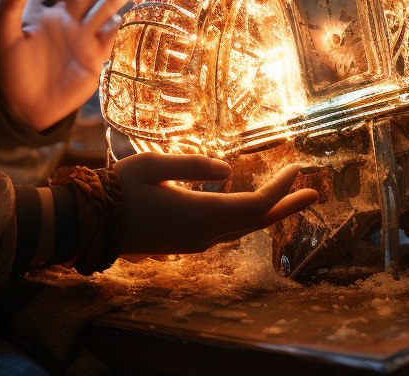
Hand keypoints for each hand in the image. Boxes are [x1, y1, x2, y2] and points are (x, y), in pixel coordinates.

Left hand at [0, 0, 143, 131]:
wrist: (26, 107)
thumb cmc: (11, 70)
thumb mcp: (4, 38)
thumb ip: (9, 9)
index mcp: (43, 8)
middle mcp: (67, 17)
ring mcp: (83, 35)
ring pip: (106, 6)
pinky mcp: (95, 56)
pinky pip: (113, 35)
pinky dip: (124, 23)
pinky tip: (136, 9)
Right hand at [116, 153, 318, 256]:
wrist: (95, 224)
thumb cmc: (120, 189)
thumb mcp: (153, 166)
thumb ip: (192, 166)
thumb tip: (227, 168)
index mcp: (198, 214)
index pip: (253, 204)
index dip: (279, 189)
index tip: (298, 170)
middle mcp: (203, 234)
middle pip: (256, 222)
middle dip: (286, 205)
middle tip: (313, 192)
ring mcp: (196, 242)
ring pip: (243, 229)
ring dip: (269, 212)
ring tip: (290, 199)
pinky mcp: (187, 243)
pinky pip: (227, 231)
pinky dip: (247, 218)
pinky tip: (251, 207)